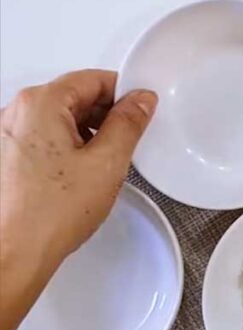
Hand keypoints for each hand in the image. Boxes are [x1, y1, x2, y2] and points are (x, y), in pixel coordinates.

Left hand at [0, 69, 156, 329]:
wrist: (14, 250)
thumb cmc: (50, 212)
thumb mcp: (108, 163)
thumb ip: (129, 124)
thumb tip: (141, 101)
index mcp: (41, 103)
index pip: (94, 79)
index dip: (125, 95)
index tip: (142, 114)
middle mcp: (17, 111)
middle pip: (75, 97)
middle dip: (105, 117)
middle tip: (127, 146)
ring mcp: (7, 134)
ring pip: (61, 119)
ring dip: (87, 135)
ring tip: (101, 168)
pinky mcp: (7, 155)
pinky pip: (45, 138)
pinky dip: (68, 149)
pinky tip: (79, 177)